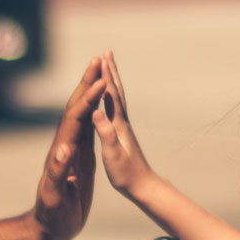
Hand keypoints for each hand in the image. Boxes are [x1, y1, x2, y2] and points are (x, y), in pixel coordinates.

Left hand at [29, 56, 107, 239]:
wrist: (48, 228)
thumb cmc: (52, 216)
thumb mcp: (55, 196)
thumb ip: (57, 173)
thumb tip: (64, 150)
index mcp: (62, 152)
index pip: (75, 118)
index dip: (87, 98)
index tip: (100, 81)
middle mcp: (65, 146)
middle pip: (75, 107)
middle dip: (86, 83)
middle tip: (98, 59)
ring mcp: (71, 150)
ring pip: (80, 113)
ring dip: (89, 91)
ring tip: (100, 71)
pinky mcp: (77, 157)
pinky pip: (86, 127)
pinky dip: (93, 110)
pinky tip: (99, 102)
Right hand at [91, 49, 158, 201]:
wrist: (142, 185)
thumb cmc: (126, 174)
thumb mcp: (112, 154)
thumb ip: (105, 132)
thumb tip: (96, 110)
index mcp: (118, 125)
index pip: (111, 95)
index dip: (106, 75)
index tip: (101, 57)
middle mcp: (122, 122)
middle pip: (116, 91)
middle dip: (110, 71)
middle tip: (106, 53)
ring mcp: (122, 128)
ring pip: (116, 99)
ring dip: (111, 82)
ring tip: (107, 69)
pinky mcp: (121, 134)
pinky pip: (113, 110)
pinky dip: (109, 98)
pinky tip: (106, 98)